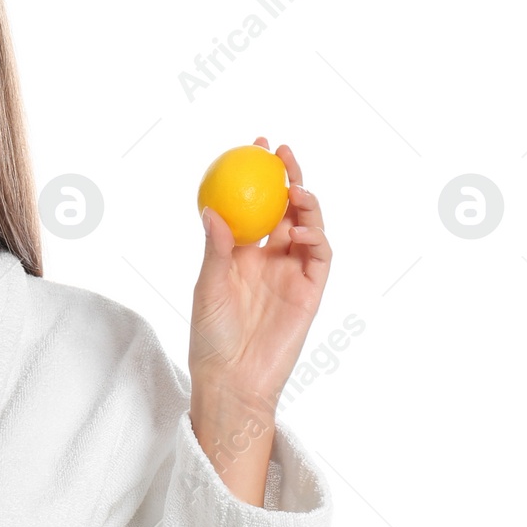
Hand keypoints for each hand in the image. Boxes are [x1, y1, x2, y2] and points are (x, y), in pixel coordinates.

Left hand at [190, 138, 331, 408]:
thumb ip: (216, 249)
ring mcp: (293, 273)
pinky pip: (320, 257)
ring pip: (308, 227)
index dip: (257, 175)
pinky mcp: (311, 292)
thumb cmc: (211, 337)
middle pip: (285, 209)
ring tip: (293, 190)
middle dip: (288, 176)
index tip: (254, 146)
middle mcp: (270, 259)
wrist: (233, 380)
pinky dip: (316, 237)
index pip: (253, 205)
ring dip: (305, 204)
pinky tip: (301, 228)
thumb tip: (211, 208)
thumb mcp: (207, 287)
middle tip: (281, 152)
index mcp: (241, 254)